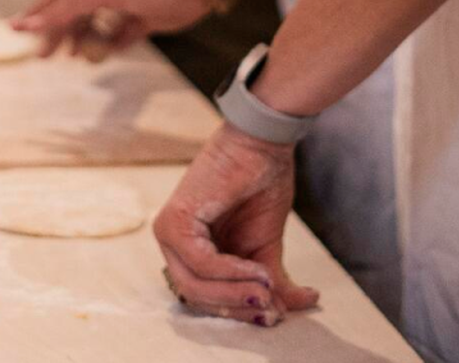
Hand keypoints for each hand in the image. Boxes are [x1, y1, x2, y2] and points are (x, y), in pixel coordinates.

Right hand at [14, 0, 208, 56]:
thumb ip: (77, 4)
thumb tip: (44, 15)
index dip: (40, 11)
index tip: (16, 28)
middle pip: (77, 9)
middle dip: (58, 30)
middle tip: (42, 55)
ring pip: (97, 21)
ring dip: (82, 38)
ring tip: (69, 56)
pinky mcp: (146, 15)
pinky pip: (120, 30)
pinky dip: (109, 42)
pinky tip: (100, 54)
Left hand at [153, 126, 319, 325]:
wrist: (263, 142)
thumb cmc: (261, 183)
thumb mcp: (265, 244)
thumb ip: (269, 280)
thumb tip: (289, 312)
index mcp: (190, 249)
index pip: (204, 296)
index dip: (238, 311)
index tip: (274, 316)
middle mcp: (171, 242)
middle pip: (197, 297)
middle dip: (237, 308)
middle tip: (273, 312)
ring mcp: (168, 231)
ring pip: (195, 286)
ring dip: (236, 295)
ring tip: (269, 294)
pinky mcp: (174, 221)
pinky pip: (201, 263)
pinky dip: (231, 273)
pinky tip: (258, 273)